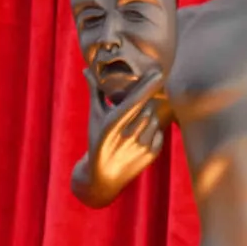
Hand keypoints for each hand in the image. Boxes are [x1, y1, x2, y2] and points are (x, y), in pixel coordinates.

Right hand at [72, 66, 166, 205]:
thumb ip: (95, 91)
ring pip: (154, 119)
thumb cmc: (97, 140)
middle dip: (144, 102)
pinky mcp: (152, 155)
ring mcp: (142, 146)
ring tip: (135, 121)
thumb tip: (86, 69)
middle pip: (147, 107)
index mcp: (113, 123)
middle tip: (136, 104)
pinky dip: (153, 130)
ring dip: (148, 115)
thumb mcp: (95, 116)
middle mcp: (128, 135)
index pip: (135, 100)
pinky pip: (160, 132)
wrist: (103, 177)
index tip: (159, 72)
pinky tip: (140, 134)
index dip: (147, 86)